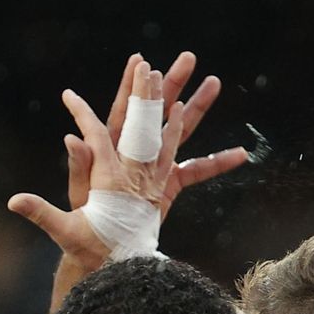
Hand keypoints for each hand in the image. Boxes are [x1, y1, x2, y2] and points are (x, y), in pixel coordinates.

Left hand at [9, 51, 248, 262]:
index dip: (131, 89)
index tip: (141, 61)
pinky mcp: (168, 185)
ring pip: (178, 131)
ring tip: (215, 81)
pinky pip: (196, 170)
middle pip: (155, 113)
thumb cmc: (84, 231)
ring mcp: (153, 168)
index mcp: (112, 154)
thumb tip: (72, 138)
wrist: (103, 256)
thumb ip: (77, 170)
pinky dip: (217, 163)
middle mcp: (135, 154)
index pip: (121, 114)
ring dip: (197, 107)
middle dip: (171, 85)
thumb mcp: (79, 199)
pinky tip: (242, 154)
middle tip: (188, 57)